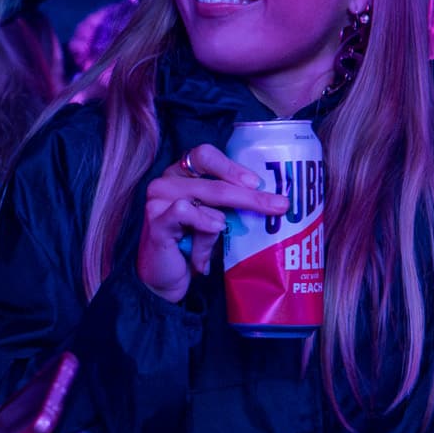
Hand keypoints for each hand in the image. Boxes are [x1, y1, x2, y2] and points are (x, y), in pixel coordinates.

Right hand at [137, 145, 289, 301]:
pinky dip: (204, 222)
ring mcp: (158, 198)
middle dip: (251, 196)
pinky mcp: (155, 219)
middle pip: (214, 180)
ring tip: (221, 236)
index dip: (232, 166)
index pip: (205, 154)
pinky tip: (214, 230)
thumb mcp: (214, 220)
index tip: (257, 182)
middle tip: (278, 206)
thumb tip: (269, 200)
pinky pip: (185, 211)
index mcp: (182, 174)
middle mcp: (167, 181)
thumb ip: (229, 206)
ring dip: (221, 221)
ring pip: (205, 196)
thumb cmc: (190, 245)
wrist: (166, 278)